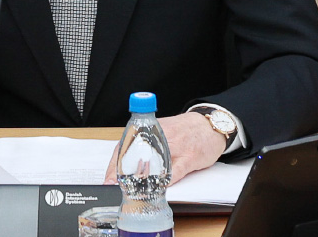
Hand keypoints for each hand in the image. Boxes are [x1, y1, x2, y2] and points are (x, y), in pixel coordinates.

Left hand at [103, 112, 225, 184]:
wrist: (208, 125)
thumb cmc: (182, 131)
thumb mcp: (159, 134)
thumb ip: (143, 147)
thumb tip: (124, 167)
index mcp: (148, 131)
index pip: (125, 147)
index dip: (114, 165)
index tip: (109, 180)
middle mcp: (158, 137)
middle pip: (136, 157)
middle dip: (124, 175)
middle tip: (117, 187)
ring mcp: (174, 147)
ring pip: (155, 165)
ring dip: (143, 180)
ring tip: (134, 192)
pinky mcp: (189, 156)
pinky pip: (176, 170)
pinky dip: (167, 180)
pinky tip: (160, 187)